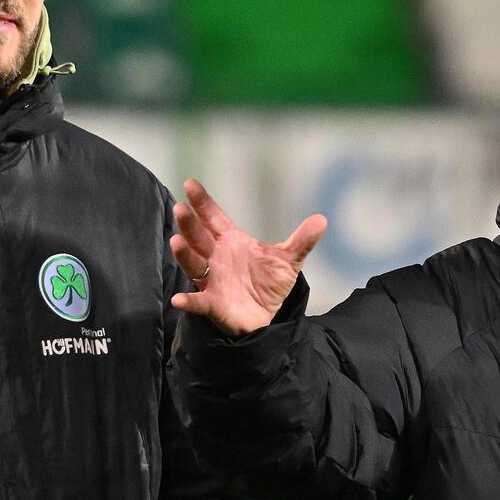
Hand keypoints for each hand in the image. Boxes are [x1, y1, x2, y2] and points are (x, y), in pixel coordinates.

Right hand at [169, 178, 326, 336]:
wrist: (266, 316)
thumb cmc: (268, 284)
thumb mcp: (288, 260)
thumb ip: (301, 241)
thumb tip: (322, 219)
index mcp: (231, 241)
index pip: (214, 218)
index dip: (203, 202)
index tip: (190, 184)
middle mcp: (216, 257)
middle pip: (199, 237)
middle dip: (189, 223)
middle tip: (180, 208)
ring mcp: (212, 280)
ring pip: (194, 264)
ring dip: (185, 254)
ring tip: (176, 241)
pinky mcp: (213, 304)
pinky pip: (198, 302)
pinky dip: (188, 301)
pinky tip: (178, 299)